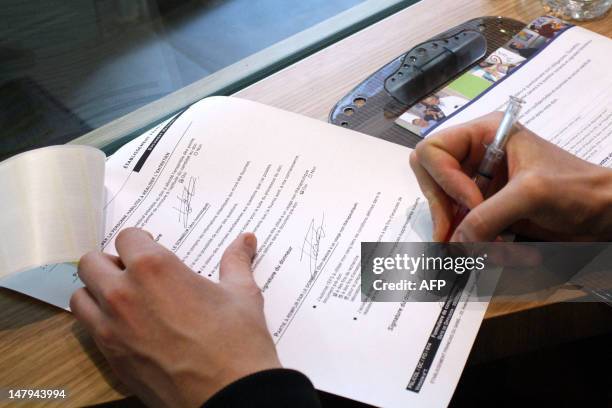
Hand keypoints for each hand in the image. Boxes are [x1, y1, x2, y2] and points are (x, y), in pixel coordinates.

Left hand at [70, 229, 279, 407]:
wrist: (230, 396)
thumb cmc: (238, 344)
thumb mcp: (242, 294)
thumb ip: (236, 262)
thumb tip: (246, 240)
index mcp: (154, 268)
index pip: (127, 237)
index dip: (141, 241)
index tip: (152, 249)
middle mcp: (124, 294)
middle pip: (91, 261)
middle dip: (111, 263)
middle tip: (135, 272)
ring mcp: (111, 328)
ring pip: (81, 295)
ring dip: (98, 291)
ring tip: (125, 298)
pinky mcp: (110, 357)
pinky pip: (88, 328)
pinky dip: (99, 320)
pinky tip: (128, 326)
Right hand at [409, 112, 611, 241]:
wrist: (604, 214)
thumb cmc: (575, 188)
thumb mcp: (530, 194)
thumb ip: (487, 216)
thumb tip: (453, 242)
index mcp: (482, 135)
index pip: (433, 151)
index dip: (444, 180)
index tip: (471, 204)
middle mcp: (474, 159)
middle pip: (431, 183)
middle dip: (446, 213)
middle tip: (455, 239)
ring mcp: (477, 188)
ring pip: (446, 215)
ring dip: (470, 239)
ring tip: (501, 251)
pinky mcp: (485, 213)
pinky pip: (464, 233)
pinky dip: (483, 249)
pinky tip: (510, 253)